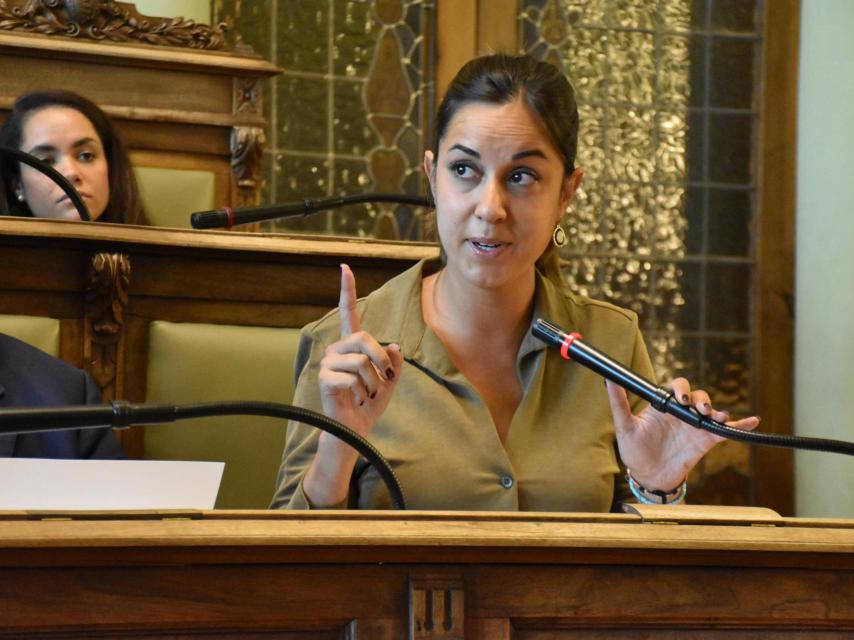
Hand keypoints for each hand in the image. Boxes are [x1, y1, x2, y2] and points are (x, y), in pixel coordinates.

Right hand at [317, 263, 402, 437]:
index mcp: (352, 345)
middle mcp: (337, 349)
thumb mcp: (390, 379)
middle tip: (382, 380)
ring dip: (373, 382)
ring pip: (361, 361)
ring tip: (366, 394)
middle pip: (364, 338)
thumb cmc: (370, 403)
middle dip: (381, 360)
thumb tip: (393, 345)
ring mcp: (328, 362)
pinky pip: (352, 378)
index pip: (348, 313)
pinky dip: (362, 392)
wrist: (356, 428)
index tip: (344, 267)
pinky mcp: (323, 378)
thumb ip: (394, 361)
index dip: (347, 290)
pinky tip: (355, 400)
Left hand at [605, 378, 759, 491]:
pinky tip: (752, 420)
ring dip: (715, 409)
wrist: (649, 477)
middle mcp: (680, 413)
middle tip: (695, 408)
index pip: (675, 388)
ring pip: (710, 409)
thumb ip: (619, 403)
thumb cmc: (634, 450)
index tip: (680, 397)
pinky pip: (726, 430)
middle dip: (700, 397)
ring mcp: (694, 426)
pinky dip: (740, 425)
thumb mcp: (625, 426)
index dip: (680, 388)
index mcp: (662, 406)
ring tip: (714, 415)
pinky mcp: (705, 440)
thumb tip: (608, 379)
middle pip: (696, 396)